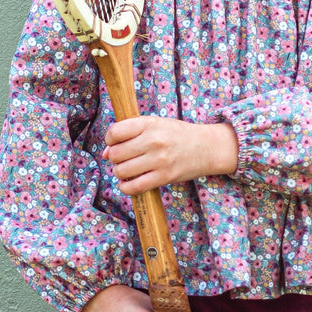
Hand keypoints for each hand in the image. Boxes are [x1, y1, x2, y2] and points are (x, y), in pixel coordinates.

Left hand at [102, 116, 237, 195]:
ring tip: (128, 169)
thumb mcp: (156, 125)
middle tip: (123, 158)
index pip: (114, 132)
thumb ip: (130, 133)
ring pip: (121, 171)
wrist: (207, 147)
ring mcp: (159, 160)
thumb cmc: (177, 135)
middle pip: (115, 154)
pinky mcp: (164, 177)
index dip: (110, 139)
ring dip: (120, 172)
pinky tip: (130, 182)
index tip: (116, 143)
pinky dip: (126, 187)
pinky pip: (134, 187)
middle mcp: (153, 141)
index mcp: (149, 124)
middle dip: (114, 158)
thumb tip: (104, 153)